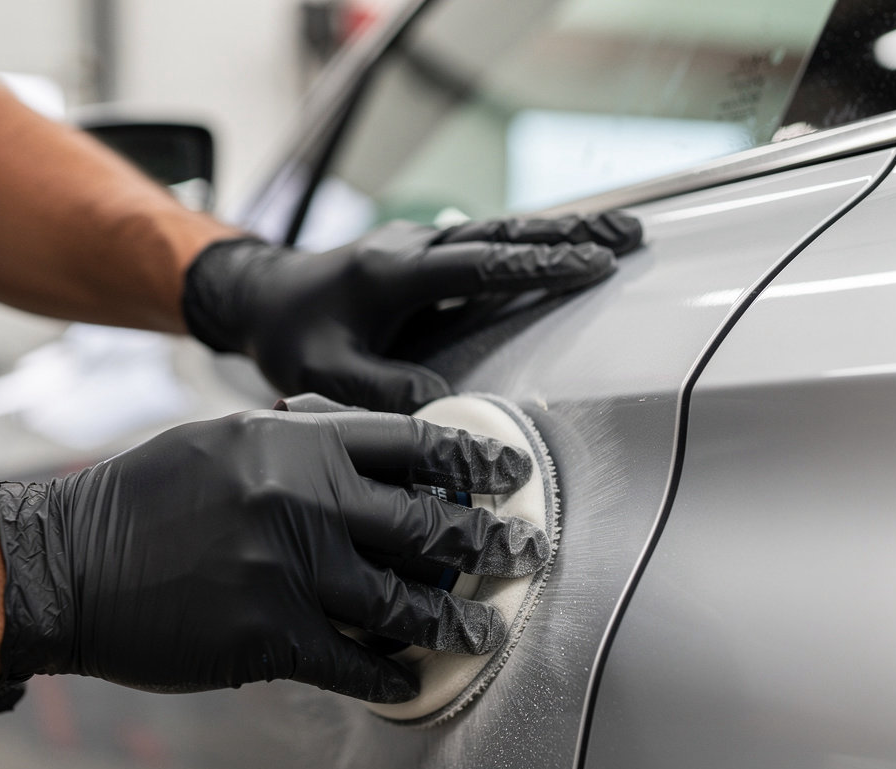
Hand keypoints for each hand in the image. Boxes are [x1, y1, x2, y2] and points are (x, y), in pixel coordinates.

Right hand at [0, 406, 550, 702]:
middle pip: (429, 525)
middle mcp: (303, 500)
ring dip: (457, 623)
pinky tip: (411, 683)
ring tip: (489, 632)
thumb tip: (363, 444)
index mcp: (295, 444)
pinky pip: (354, 663)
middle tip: (528, 554)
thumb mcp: (223, 439)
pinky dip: (390, 677)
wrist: (68, 560)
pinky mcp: (269, 637)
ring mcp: (290, 572)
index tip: (512, 472)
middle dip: (492, 544)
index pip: (413, 443)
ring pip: (405, 604)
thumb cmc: (147, 496)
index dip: (474, 458)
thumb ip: (298, 439)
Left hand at [181, 213, 641, 412]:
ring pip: (500, 232)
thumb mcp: (327, 375)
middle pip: (503, 235)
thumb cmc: (293, 336)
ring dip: (560, 234)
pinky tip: (564, 250)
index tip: (592, 266)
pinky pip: (486, 245)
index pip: (478, 264)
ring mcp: (419, 245)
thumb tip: (446, 409)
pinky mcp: (423, 256)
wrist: (265, 299)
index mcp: (392, 273)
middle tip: (629, 240)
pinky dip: (531, 245)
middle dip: (570, 236)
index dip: (537, 266)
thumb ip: (384, 392)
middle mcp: (411, 247)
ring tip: (618, 238)